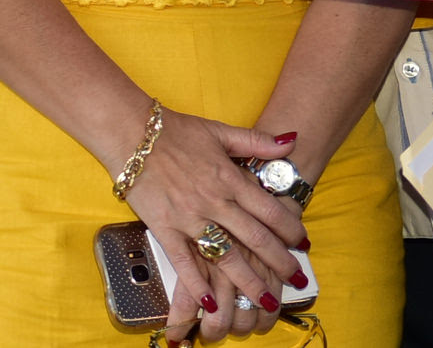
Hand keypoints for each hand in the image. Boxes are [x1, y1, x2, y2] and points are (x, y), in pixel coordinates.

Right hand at [121, 113, 305, 343]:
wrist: (129, 131)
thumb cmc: (173, 130)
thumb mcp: (218, 130)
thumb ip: (256, 141)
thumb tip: (291, 141)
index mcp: (229, 178)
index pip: (270, 210)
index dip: (291, 230)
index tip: (304, 244)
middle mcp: (214, 201)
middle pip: (255, 238)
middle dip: (280, 262)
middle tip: (297, 281)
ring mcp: (188, 217)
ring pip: (226, 255)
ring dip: (248, 281)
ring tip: (265, 301)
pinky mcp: (164, 227)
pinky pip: (183, 260)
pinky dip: (196, 282)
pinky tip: (209, 302)